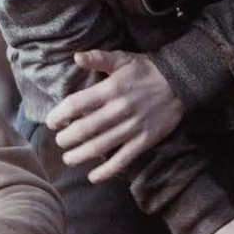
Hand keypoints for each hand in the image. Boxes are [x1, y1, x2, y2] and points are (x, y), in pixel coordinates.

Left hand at [46, 50, 184, 182]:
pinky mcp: (144, 140)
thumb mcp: (122, 58)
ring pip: (100, 146)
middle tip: (59, 142)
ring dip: (80, 155)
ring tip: (69, 158)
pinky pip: (122, 159)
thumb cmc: (146, 70)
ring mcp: (132, 127)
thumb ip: (98, 58)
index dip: (59, 115)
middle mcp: (119, 109)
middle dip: (66, 138)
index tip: (52, 122)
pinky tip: (93, 176)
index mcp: (110, 89)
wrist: (181, 82)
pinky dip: (106, 171)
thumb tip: (76, 57)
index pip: (76, 104)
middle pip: (85, 129)